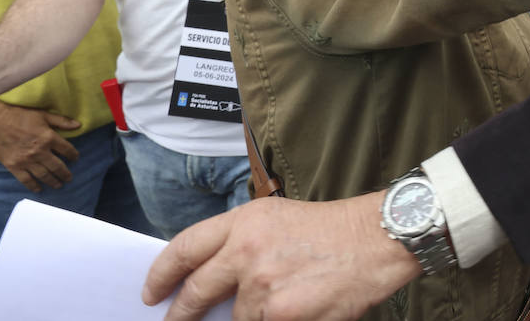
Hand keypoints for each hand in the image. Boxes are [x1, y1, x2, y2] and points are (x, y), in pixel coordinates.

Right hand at [0, 100, 79, 192]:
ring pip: (44, 175)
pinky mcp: (14, 166)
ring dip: (53, 181)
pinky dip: (34, 186)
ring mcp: (26, 160)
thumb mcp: (42, 115)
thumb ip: (61, 121)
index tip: (75, 159)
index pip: (67, 149)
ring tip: (58, 185)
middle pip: (57, 166)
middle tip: (69, 178)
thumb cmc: (18, 116)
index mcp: (48, 137)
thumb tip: (79, 125)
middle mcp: (39, 151)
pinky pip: (26, 180)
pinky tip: (39, 189)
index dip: (73, 155)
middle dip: (65, 173)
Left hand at [143, 192, 419, 320]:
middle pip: (195, 293)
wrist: (379, 238)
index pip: (184, 249)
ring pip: (237, 319)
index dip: (161, 275)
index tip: (150, 293)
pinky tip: (300, 310)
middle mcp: (247, 252)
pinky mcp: (283, 314)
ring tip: (286, 300)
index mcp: (244, 223)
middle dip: (181, 315)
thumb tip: (209, 281)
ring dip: (253, 317)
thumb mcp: (279, 219)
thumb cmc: (334, 230)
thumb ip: (241, 244)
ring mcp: (263, 286)